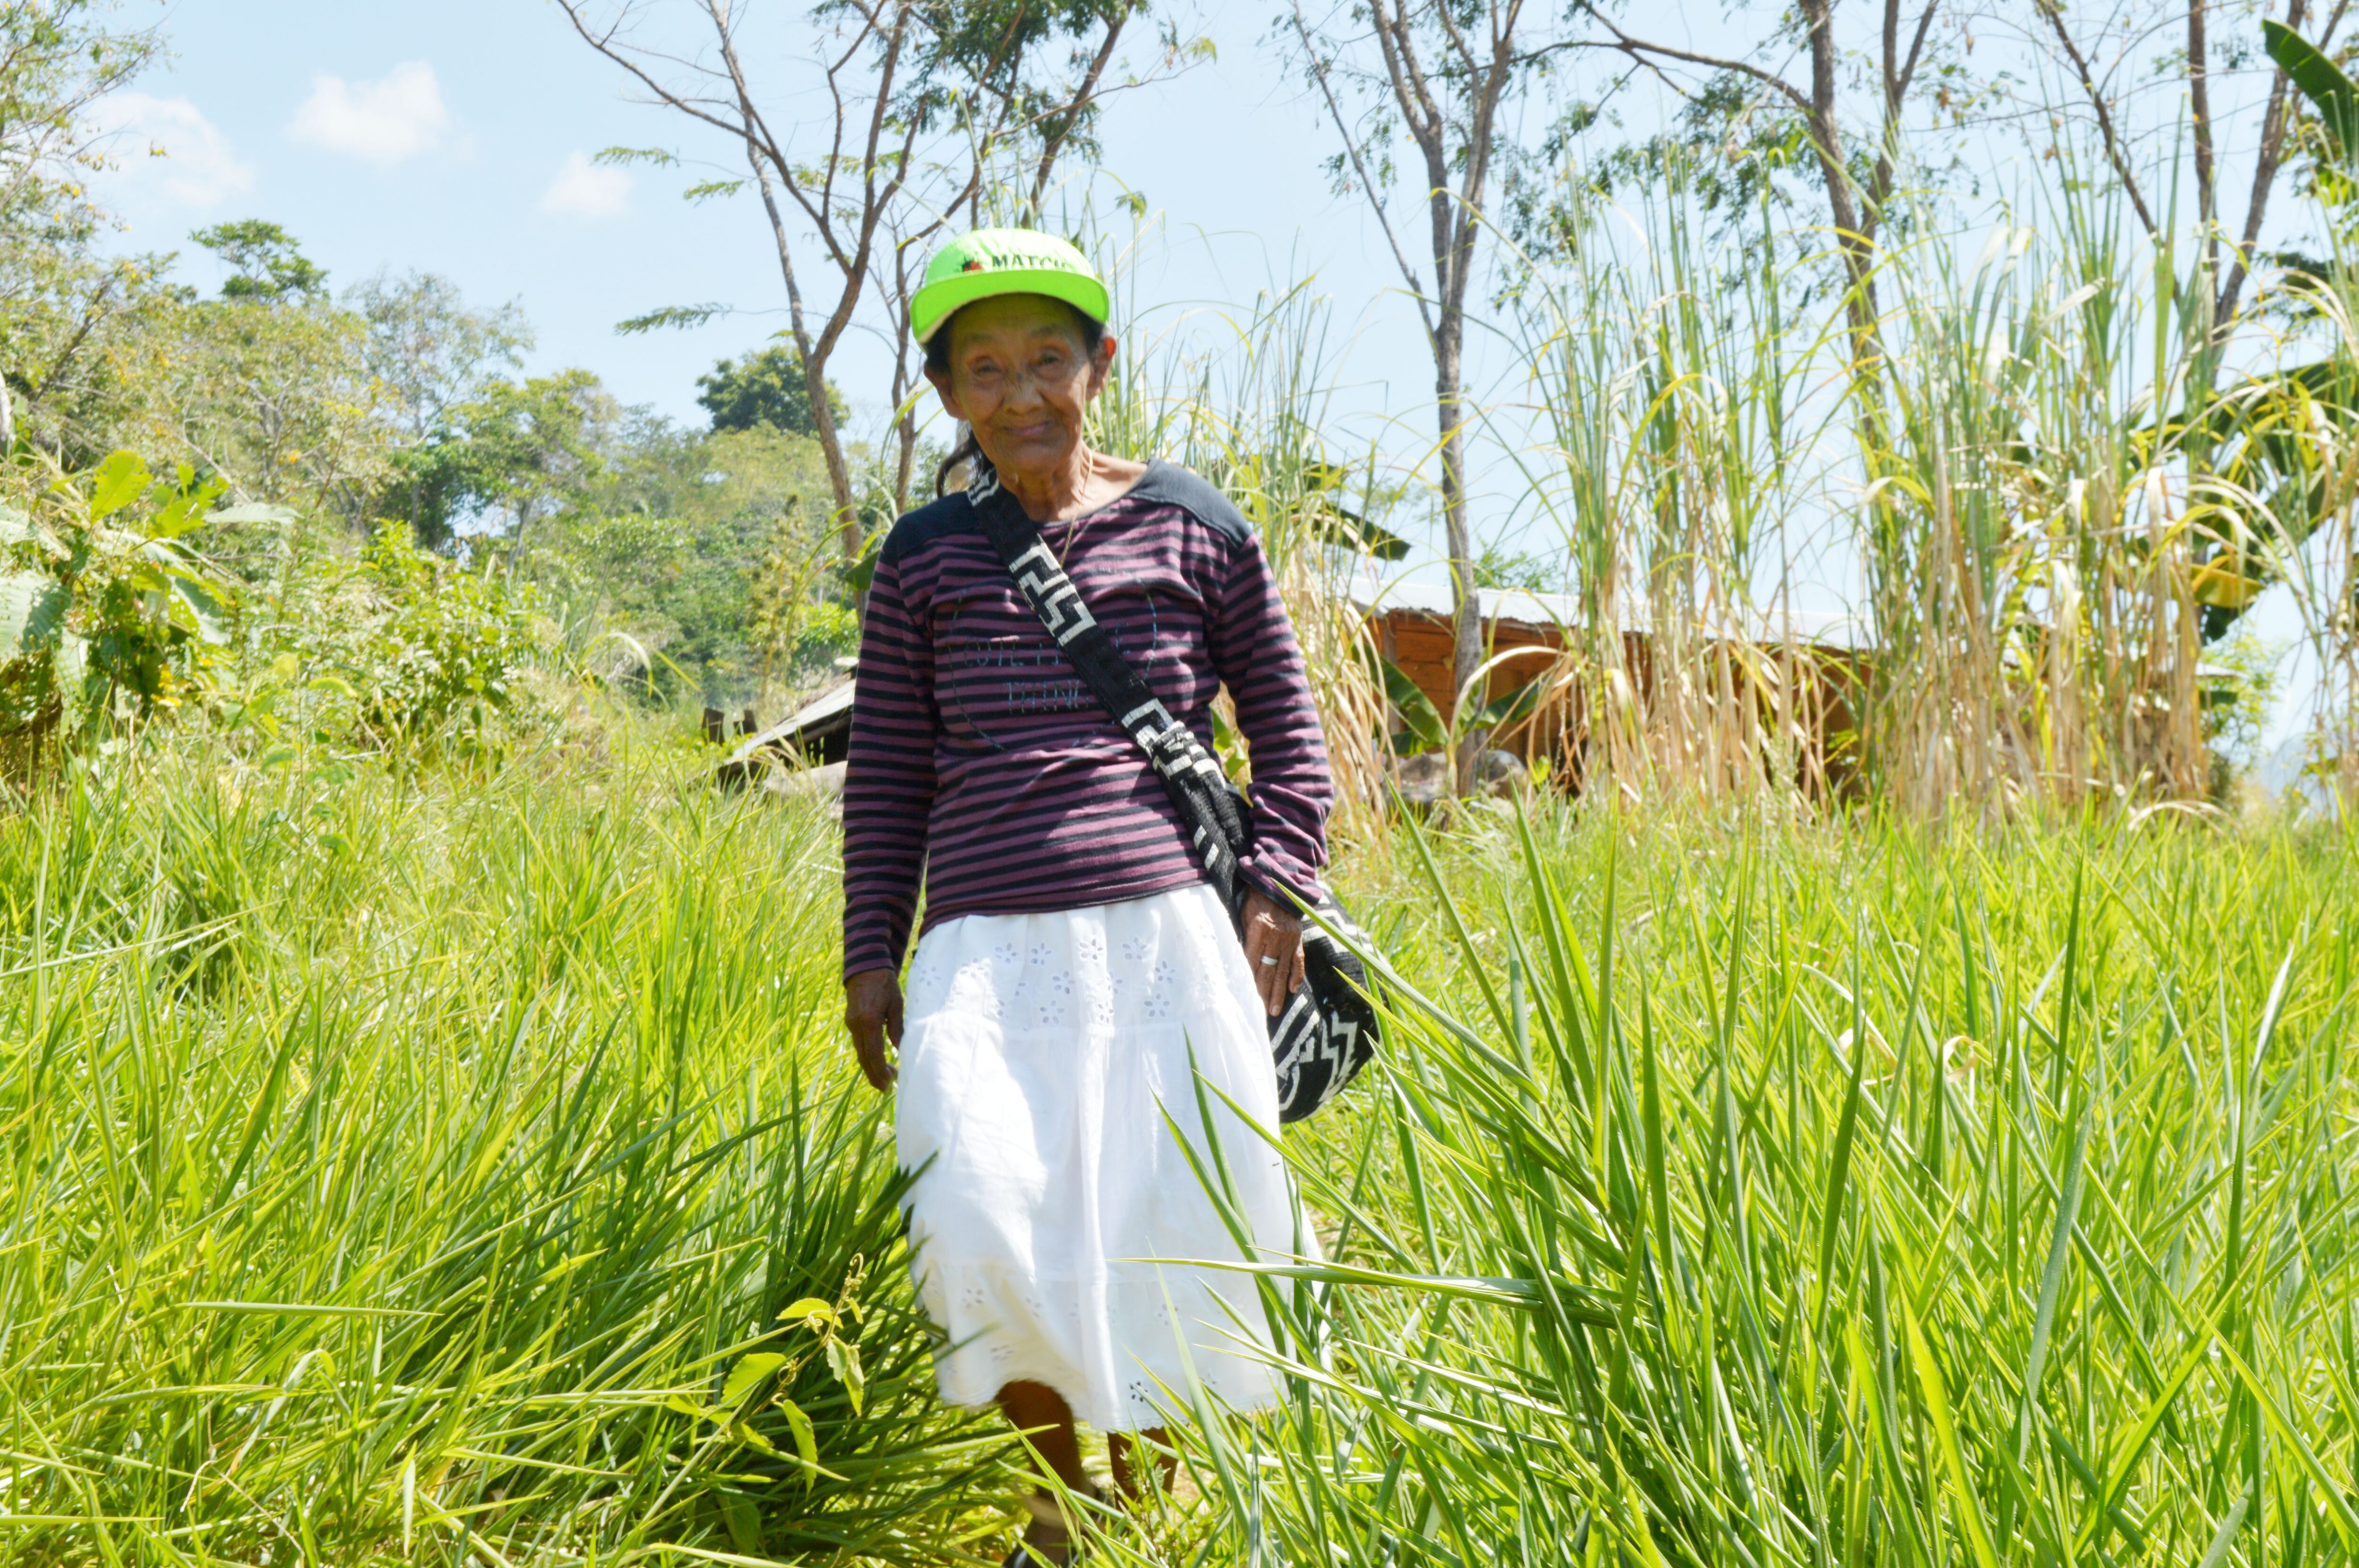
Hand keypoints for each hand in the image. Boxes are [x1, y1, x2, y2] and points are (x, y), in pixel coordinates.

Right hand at [844, 969, 902, 1091]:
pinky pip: (859, 1043)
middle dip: (873, 1075)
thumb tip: (900, 1050)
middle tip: (885, 1089)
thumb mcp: (896, 1004)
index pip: (873, 1053)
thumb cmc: (885, 984)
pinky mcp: (850, 1022)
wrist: (865, 967)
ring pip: (860, 1052)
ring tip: (885, 1078)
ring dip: (871, 1067)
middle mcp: (856, 1024)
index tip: (888, 1083)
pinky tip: (877, 1060)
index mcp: (868, 1020)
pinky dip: (867, 1055)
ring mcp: (851, 1023)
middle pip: (863, 1057)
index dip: (880, 1071)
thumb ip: (897, 1028)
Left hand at [1240, 889, 1306, 1017]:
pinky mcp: (1298, 939)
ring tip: (1274, 1010)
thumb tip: (1235, 960)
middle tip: (1259, 1013)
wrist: (1279, 883)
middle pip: (1268, 971)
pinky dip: (1296, 975)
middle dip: (1262, 993)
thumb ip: (1242, 936)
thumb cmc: (1254, 899)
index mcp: (1259, 929)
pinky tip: (1293, 989)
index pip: (1251, 960)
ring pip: (1283, 971)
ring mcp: (1288, 940)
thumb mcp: (1242, 914)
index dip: (1247, 980)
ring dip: (1278, 992)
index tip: (1243, 998)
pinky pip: (1298, 961)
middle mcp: (1275, 937)